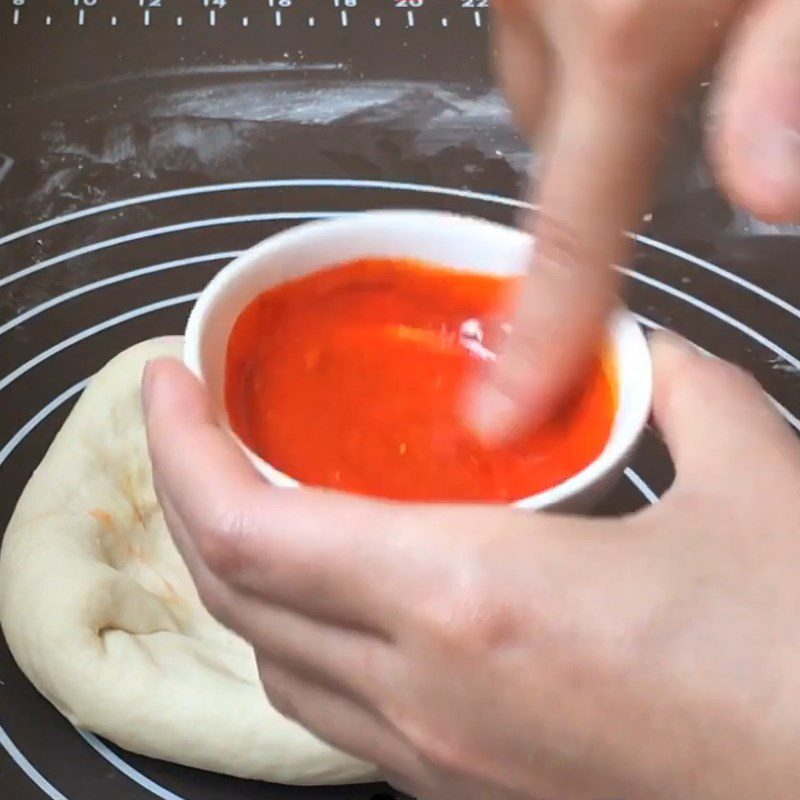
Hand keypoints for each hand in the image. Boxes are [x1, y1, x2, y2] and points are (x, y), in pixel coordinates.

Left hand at [144, 334, 799, 799]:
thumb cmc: (797, 657)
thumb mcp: (752, 482)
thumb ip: (685, 392)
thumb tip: (648, 358)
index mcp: (471, 596)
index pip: (251, 527)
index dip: (181, 449)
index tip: (165, 384)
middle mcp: (426, 689)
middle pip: (235, 591)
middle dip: (188, 497)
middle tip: (194, 428)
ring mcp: (436, 756)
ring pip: (271, 658)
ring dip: (237, 572)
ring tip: (248, 499)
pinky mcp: (465, 791)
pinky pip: (332, 707)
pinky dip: (298, 636)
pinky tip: (333, 596)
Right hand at [474, 0, 799, 439]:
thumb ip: (784, 70)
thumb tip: (765, 193)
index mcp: (624, 39)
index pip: (568, 237)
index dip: (534, 340)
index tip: (498, 414)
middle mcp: (547, 15)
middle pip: (551, 161)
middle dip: (596, 168)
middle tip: (673, 114)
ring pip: (542, 90)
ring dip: (590, 92)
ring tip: (662, 29)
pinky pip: (535, 27)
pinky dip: (573, 33)